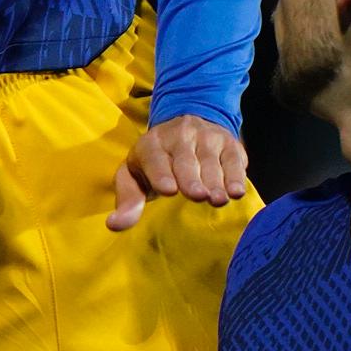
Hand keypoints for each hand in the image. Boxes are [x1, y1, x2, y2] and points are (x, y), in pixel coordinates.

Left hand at [111, 113, 248, 229]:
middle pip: (185, 159)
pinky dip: (236, 175)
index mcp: (150, 145)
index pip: (154, 158)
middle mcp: (179, 136)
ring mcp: (206, 137)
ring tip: (218, 199)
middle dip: (191, 178)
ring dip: (216, 181)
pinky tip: (237, 192)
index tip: (169, 190)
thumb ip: (127, 202)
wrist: (186, 125)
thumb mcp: (134, 178)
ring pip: (211, 159)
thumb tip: (114, 225)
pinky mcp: (228, 143)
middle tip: (198, 196)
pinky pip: (233, 159)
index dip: (161, 174)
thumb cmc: (155, 163)